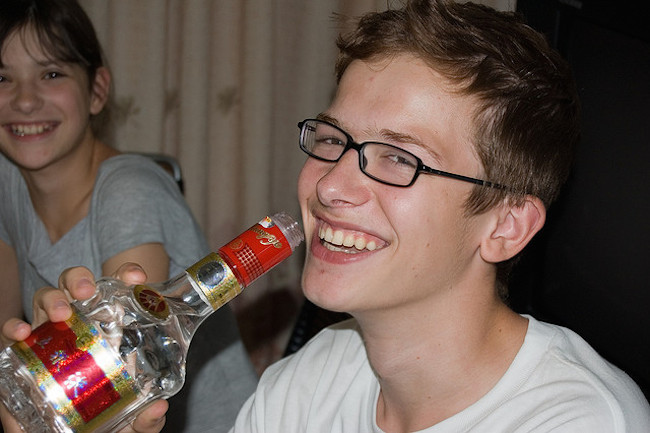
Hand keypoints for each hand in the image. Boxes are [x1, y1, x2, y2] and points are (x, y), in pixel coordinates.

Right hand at [0, 264, 165, 432]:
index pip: (120, 291)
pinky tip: (23, 333)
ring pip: (47, 299)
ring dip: (52, 298)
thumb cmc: (106, 420)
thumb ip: (147, 419)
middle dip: (81, 279)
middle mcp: (81, 326)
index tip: (136, 277)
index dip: (127, 276)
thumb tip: (157, 410)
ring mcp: (51, 336)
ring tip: (62, 313)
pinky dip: (14, 327)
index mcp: (113, 330)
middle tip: (89, 292)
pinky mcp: (22, 354)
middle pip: (78, 285)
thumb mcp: (131, 423)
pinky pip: (13, 332)